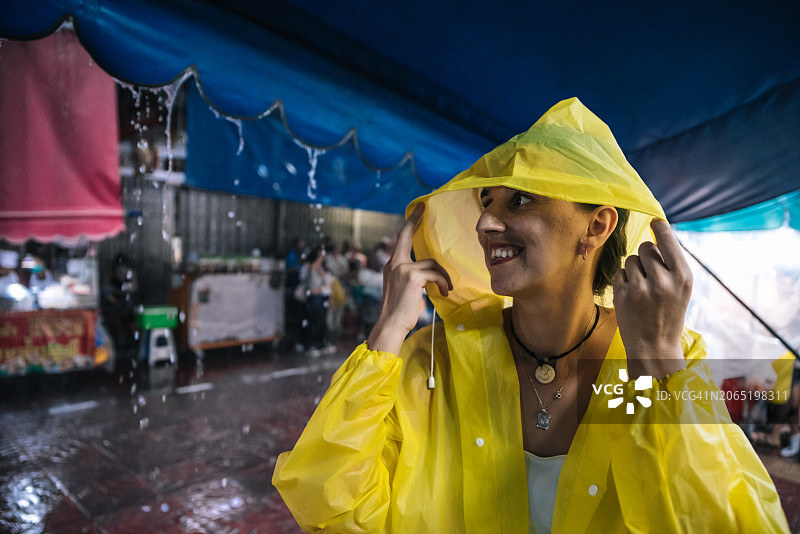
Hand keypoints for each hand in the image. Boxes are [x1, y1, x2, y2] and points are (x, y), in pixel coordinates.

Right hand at [366, 204, 451, 353]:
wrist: (391, 324)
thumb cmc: (400, 311)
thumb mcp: (402, 289)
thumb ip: (411, 276)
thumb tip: (428, 273)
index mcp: (391, 266)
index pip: (400, 240)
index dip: (409, 223)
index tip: (417, 210)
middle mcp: (394, 263)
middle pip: (406, 236)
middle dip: (414, 220)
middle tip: (423, 208)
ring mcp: (402, 268)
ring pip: (431, 263)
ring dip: (443, 276)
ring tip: (446, 289)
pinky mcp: (412, 277)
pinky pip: (435, 274)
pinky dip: (443, 283)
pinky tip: (444, 292)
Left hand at [612, 219, 691, 378]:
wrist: (654, 346)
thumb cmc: (669, 314)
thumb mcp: (681, 289)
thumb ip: (671, 264)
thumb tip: (655, 236)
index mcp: (683, 277)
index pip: (668, 241)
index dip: (660, 228)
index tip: (655, 222)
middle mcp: (663, 281)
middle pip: (645, 247)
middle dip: (645, 255)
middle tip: (650, 273)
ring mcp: (641, 288)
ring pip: (630, 260)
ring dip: (634, 270)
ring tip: (643, 289)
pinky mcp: (622, 295)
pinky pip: (619, 273)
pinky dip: (624, 281)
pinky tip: (632, 296)